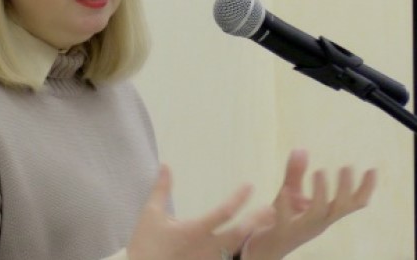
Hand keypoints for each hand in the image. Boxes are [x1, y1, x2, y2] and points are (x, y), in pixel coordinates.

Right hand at [127, 164, 274, 259]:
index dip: (239, 198)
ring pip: (237, 251)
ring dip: (251, 238)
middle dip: (256, 221)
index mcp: (194, 231)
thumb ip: (161, 189)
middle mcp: (206, 248)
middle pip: (238, 234)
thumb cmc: (145, 245)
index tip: (249, 186)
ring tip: (265, 227)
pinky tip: (247, 249)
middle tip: (270, 210)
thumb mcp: (151, 214)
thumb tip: (166, 166)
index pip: (223, 212)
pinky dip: (239, 255)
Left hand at [241, 150, 376, 259]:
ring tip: (320, 172)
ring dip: (321, 193)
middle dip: (346, 189)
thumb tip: (301, 149)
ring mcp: (300, 229)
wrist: (261, 248)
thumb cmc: (280, 220)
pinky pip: (285, 220)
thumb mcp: (290, 193)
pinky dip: (285, 205)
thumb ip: (296, 173)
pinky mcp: (280, 232)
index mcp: (325, 214)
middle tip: (347, 166)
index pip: (352, 204)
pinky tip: (285, 190)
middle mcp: (318, 223)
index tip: (373, 169)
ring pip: (318, 214)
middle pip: (340, 209)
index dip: (365, 189)